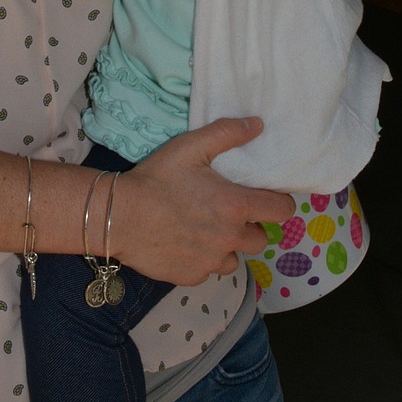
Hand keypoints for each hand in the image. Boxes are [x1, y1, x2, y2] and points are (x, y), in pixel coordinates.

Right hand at [112, 117, 294, 285]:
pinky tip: (184, 243)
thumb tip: (257, 124)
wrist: (120, 215)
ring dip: (226, 246)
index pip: (282, 211)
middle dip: (249, 226)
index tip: (265, 199)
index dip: (278, 203)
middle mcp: (230, 238)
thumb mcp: (191, 147)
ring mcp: (211, 261)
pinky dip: (202, 259)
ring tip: (204, 230)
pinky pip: (208, 270)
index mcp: (236, 206)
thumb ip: (226, 133)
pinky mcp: (192, 277)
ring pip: (234, 258)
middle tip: (227, 212)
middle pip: (260, 239)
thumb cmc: (157, 178)